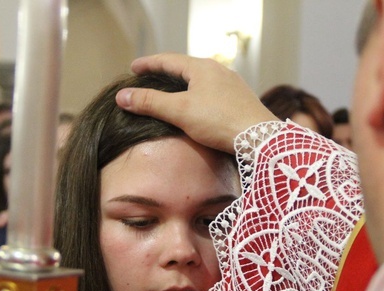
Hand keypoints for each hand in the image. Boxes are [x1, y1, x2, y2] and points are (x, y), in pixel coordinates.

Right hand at [116, 53, 277, 153]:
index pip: (168, 60)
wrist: (260, 138)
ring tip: (170, 90)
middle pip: (185, 67)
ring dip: (183, 84)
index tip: (133, 68)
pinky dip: (197, 94)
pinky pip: (213, 91)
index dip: (148, 63)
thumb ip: (150, 103)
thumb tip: (123, 96)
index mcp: (202, 67)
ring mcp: (232, 85)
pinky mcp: (240, 100)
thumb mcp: (179, 111)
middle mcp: (218, 70)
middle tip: (149, 77)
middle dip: (165, 72)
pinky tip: (197, 106)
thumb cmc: (220, 122)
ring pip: (201, 80)